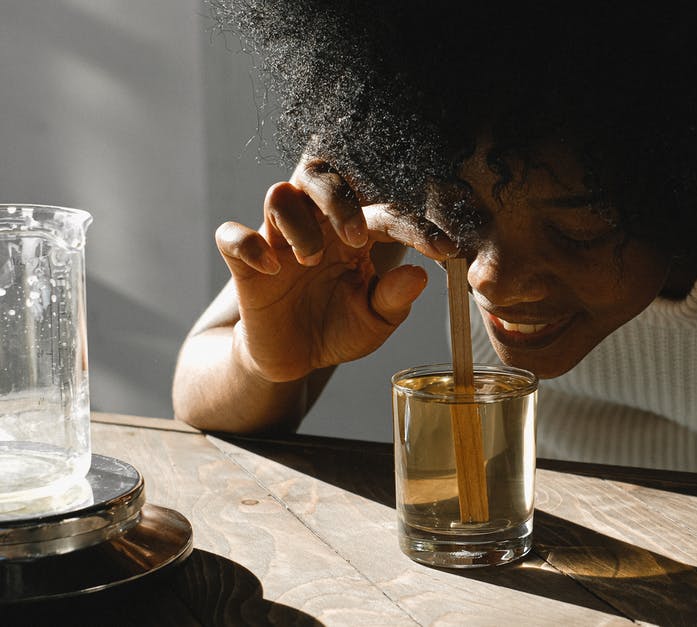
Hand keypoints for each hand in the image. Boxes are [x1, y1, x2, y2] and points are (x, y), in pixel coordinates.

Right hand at [213, 157, 455, 382]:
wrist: (293, 359)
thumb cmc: (339, 328)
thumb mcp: (375, 321)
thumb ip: (395, 299)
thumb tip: (419, 275)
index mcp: (356, 233)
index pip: (384, 212)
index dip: (415, 226)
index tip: (444, 249)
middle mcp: (318, 225)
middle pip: (321, 175)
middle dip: (341, 199)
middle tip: (355, 239)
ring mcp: (279, 240)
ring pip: (280, 194)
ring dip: (299, 223)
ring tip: (312, 260)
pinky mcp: (245, 263)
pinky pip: (231, 235)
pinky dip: (248, 244)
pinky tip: (271, 268)